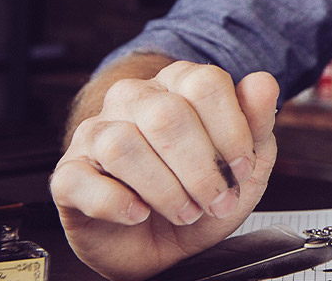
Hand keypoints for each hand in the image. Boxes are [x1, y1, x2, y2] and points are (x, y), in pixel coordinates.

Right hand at [50, 62, 279, 280]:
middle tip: (215, 200)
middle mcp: (133, 99)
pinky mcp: (68, 175)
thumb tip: (263, 83)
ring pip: (123, 146)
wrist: (166, 248)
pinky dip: (118, 204)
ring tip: (185, 212)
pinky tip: (139, 213)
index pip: (204, 83)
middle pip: (167, 115)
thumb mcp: (246, 163)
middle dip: (200, 169)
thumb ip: (257, 121)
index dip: (231, 130)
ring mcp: (94, 134)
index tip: (242, 168)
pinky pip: (82, 181)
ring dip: (164, 190)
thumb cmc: (203, 195)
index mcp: (178, 84)